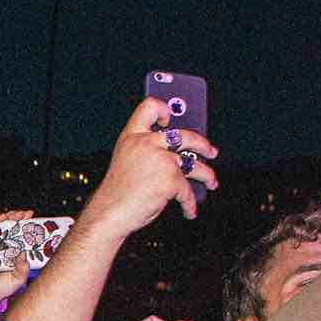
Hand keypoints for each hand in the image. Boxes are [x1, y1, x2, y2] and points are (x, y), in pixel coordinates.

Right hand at [83, 99, 220, 231]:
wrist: (110, 213)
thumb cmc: (117, 193)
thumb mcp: (127, 162)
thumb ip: (146, 152)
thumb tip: (179, 156)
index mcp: (132, 137)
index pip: (150, 107)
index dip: (163, 109)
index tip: (170, 118)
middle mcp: (147, 143)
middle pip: (185, 135)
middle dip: (203, 144)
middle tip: (210, 151)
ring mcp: (161, 160)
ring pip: (195, 164)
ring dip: (207, 175)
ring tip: (210, 182)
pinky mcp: (171, 179)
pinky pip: (188, 191)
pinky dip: (189, 203)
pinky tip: (189, 209)